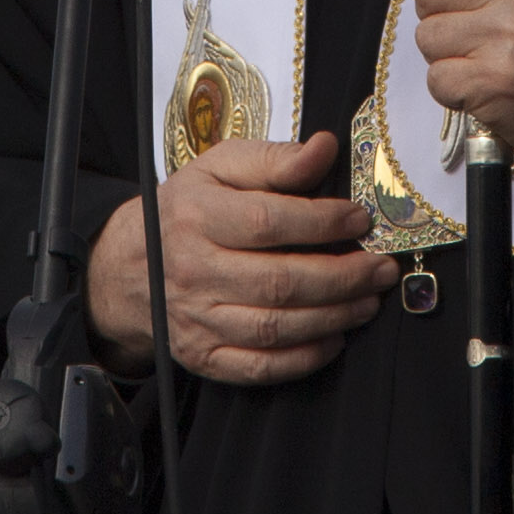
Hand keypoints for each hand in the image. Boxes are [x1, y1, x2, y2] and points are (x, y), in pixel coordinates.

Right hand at [87, 131, 399, 384]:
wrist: (132, 265)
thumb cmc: (190, 209)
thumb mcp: (221, 168)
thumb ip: (274, 159)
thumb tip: (325, 146)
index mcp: (197, 216)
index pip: (267, 222)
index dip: (322, 222)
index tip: (360, 219)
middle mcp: (193, 270)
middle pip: (279, 282)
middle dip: (343, 277)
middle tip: (381, 269)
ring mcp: (196, 319)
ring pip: (275, 327)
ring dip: (333, 317)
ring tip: (368, 301)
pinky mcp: (203, 355)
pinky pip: (259, 366)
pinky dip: (303, 358)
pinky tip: (334, 338)